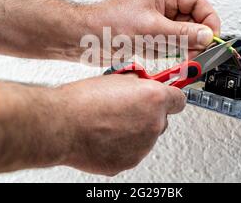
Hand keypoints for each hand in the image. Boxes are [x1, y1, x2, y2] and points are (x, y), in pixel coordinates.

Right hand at [57, 74, 185, 175]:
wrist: (62, 125)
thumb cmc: (82, 102)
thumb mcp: (115, 79)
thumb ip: (136, 84)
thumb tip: (140, 85)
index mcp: (153, 99)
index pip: (179, 100)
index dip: (170, 98)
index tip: (166, 99)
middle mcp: (153, 124)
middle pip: (162, 120)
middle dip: (148, 115)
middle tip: (127, 110)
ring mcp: (143, 146)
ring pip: (146, 137)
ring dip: (134, 131)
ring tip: (109, 124)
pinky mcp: (129, 162)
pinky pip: (132, 152)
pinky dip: (122, 146)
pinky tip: (105, 137)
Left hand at [90, 0, 220, 58]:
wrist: (84, 40)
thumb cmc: (107, 24)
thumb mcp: (151, 29)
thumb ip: (182, 33)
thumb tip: (206, 35)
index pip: (196, 2)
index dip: (208, 20)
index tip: (212, 38)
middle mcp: (159, 5)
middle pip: (191, 20)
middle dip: (194, 37)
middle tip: (197, 51)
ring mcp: (154, 21)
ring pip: (181, 35)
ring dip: (180, 46)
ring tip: (176, 54)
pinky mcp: (149, 36)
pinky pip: (168, 45)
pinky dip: (168, 52)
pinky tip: (158, 54)